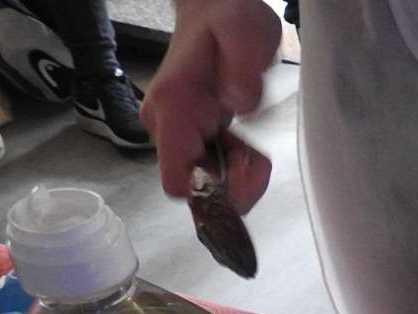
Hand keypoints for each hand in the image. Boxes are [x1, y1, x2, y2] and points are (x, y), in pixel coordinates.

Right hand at [141, 0, 280, 212]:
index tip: (241, 166)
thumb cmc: (228, 16)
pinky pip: (211, 172)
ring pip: (205, 184)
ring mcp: (174, 133)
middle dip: (232, 183)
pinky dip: (234, 167)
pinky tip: (243, 141)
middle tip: (252, 151)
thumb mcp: (245, 30)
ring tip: (248, 140)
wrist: (214, 7)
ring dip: (236, 175)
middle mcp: (165, 125)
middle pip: (195, 189)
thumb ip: (244, 66)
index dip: (214, 192)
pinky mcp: (188, 137)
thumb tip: (242, 102)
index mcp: (174, 107)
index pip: (178, 181)